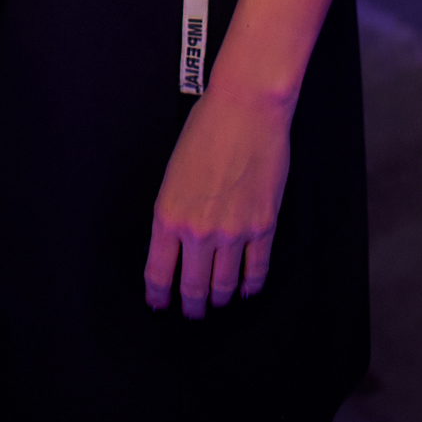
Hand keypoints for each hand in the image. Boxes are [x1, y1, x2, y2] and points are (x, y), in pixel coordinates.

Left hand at [144, 83, 292, 317]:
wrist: (246, 109)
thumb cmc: (206, 129)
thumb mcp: (173, 171)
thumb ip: (174, 209)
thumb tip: (176, 240)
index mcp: (168, 214)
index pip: (158, 272)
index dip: (158, 294)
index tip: (158, 303)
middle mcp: (199, 231)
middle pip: (193, 287)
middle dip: (190, 305)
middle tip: (190, 312)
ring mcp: (234, 232)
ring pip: (224, 285)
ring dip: (218, 299)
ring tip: (215, 302)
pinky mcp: (263, 227)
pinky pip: (256, 270)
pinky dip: (250, 286)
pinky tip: (245, 289)